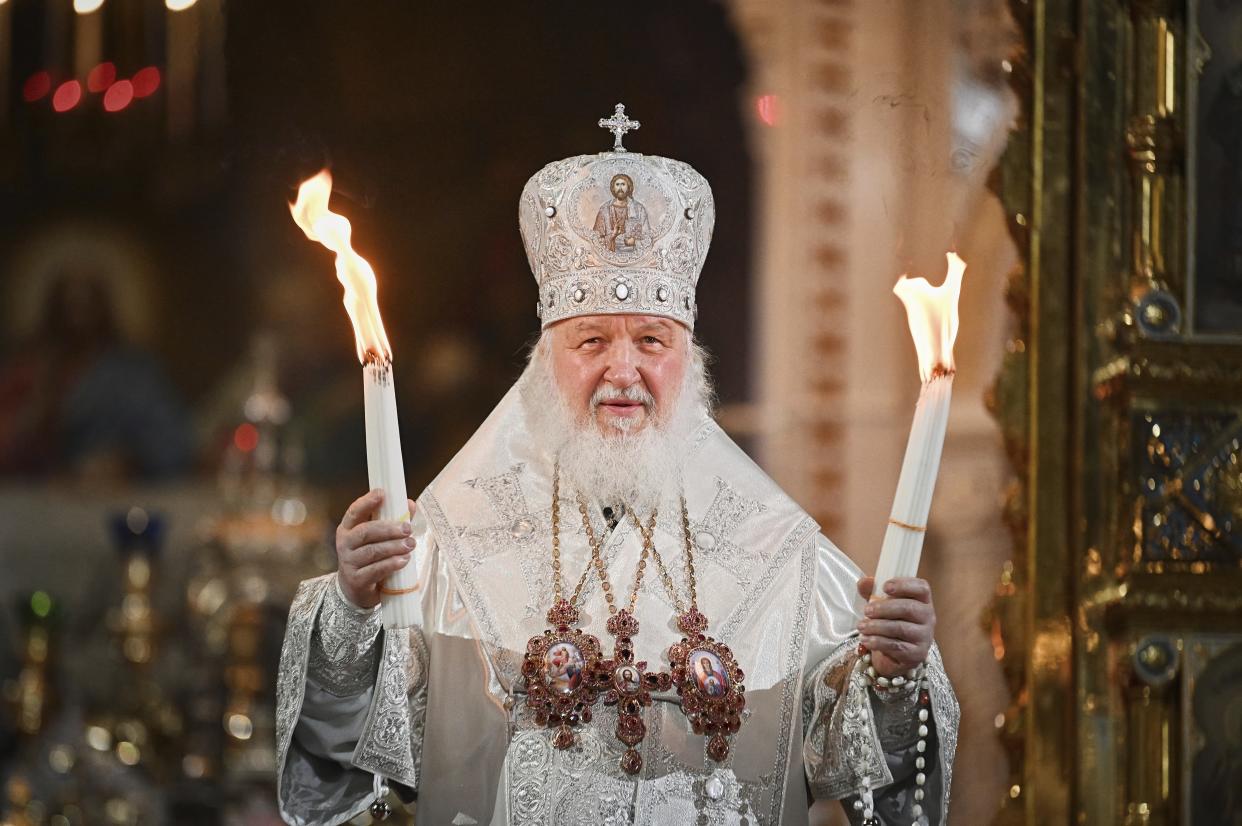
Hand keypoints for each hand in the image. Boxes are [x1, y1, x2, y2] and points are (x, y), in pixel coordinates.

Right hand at [335, 489, 416, 609]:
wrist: (355, 589)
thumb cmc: (368, 558)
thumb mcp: (377, 538)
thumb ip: (393, 521)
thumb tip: (410, 504)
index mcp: (348, 529)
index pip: (354, 512)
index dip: (367, 502)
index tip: (382, 493)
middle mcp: (344, 544)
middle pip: (365, 532)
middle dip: (388, 529)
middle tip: (407, 528)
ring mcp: (348, 563)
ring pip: (372, 551)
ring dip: (393, 547)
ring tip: (410, 545)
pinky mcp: (356, 580)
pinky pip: (375, 570)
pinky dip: (391, 564)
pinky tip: (403, 560)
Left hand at [855, 576, 934, 677]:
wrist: (894, 654)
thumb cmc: (890, 622)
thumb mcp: (880, 604)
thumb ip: (872, 591)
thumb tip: (864, 582)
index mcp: (922, 600)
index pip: (921, 587)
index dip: (904, 585)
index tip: (885, 586)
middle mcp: (928, 617)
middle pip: (909, 608)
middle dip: (884, 608)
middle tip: (867, 610)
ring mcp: (924, 636)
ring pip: (901, 628)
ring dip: (877, 626)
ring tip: (861, 626)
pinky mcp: (917, 654)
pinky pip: (897, 646)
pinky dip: (878, 642)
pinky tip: (866, 639)